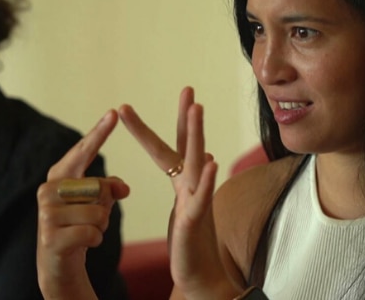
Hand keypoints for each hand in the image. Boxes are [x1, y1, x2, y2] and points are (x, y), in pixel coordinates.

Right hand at [36, 111, 129, 299]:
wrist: (58, 263)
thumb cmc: (80, 223)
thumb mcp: (98, 202)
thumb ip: (110, 187)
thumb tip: (123, 189)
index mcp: (60, 175)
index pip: (84, 151)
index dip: (99, 132)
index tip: (114, 112)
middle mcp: (48, 189)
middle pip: (99, 187)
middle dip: (105, 205)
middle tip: (90, 217)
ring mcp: (46, 213)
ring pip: (99, 212)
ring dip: (101, 224)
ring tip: (84, 230)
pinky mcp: (50, 237)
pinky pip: (93, 233)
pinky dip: (96, 240)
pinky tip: (82, 244)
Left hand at [119, 88, 239, 298]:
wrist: (201, 274)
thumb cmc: (191, 241)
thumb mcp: (185, 207)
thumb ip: (191, 183)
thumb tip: (207, 156)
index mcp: (182, 183)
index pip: (168, 149)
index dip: (153, 128)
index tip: (152, 106)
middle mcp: (192, 186)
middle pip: (188, 146)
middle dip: (188, 118)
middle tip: (188, 90)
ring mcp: (196, 201)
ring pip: (197, 163)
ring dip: (197, 135)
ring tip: (197, 109)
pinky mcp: (196, 221)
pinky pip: (203, 198)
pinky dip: (208, 180)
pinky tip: (211, 162)